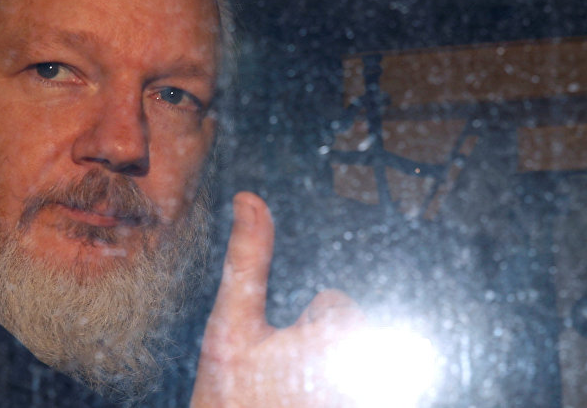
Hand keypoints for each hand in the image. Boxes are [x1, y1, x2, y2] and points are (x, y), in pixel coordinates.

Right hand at [191, 192, 365, 407]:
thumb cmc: (228, 397)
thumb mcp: (230, 324)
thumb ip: (247, 259)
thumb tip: (250, 200)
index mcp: (336, 340)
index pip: (336, 308)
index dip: (301, 327)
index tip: (277, 358)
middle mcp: (359, 372)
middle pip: (349, 338)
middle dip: (318, 352)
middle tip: (281, 380)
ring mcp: (358, 394)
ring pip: (351, 366)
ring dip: (326, 376)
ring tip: (291, 396)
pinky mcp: (357, 402)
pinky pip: (356, 387)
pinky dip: (331, 391)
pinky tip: (300, 400)